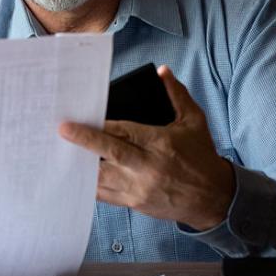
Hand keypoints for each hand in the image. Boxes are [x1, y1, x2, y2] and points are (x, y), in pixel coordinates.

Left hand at [59, 66, 234, 230]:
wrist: (214, 199)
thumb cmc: (202, 157)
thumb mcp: (194, 122)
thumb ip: (177, 95)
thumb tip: (163, 72)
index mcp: (161, 144)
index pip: (125, 132)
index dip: (101, 125)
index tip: (81, 118)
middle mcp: (148, 167)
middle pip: (110, 153)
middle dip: (84, 141)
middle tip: (62, 130)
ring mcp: (139, 188)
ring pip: (102, 177)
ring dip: (81, 165)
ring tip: (61, 151)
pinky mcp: (134, 204)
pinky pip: (105, 195)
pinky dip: (89, 185)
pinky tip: (76, 173)